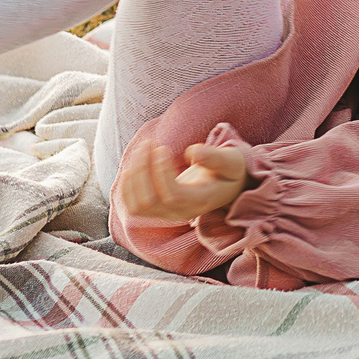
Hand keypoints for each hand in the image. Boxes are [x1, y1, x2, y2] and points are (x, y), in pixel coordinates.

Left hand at [114, 139, 249, 222]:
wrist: (226, 186)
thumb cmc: (229, 170)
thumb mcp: (231, 161)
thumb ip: (215, 157)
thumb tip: (193, 152)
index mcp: (201, 201)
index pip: (172, 196)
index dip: (161, 173)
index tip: (162, 148)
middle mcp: (181, 212)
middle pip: (149, 202)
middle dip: (142, 170)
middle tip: (149, 144)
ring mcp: (167, 214)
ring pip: (137, 206)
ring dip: (133, 176)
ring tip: (143, 150)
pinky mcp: (157, 210)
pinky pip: (132, 205)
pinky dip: (127, 185)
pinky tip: (135, 164)